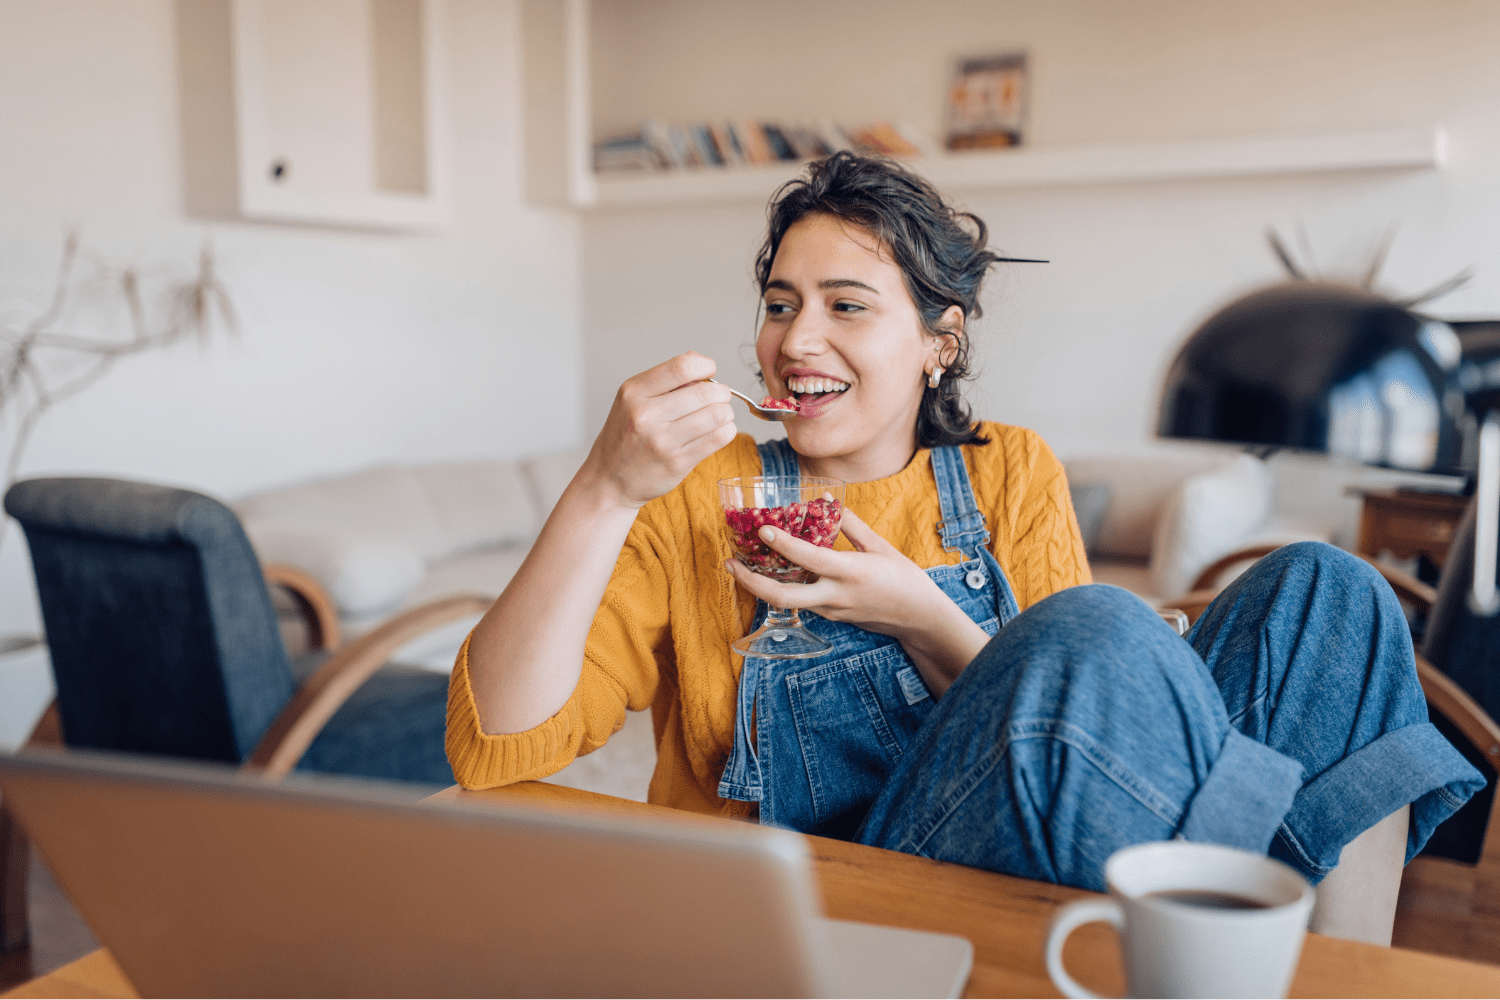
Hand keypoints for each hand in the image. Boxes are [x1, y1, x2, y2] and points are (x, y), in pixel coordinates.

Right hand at [581, 352, 737, 509]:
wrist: (609, 479)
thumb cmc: (624, 436)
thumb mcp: (632, 399)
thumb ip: (665, 380)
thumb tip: (700, 362)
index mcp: (635, 392)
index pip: (682, 367)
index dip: (705, 365)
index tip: (709, 371)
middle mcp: (646, 415)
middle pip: (705, 392)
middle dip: (721, 392)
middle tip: (719, 396)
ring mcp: (663, 441)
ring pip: (717, 415)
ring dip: (726, 412)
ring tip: (719, 415)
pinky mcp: (677, 463)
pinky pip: (718, 438)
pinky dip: (727, 430)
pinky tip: (718, 430)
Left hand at [722, 508, 990, 693]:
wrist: (918, 618)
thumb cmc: (903, 579)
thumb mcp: (880, 546)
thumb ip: (850, 525)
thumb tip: (824, 500)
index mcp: (851, 573)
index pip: (810, 559)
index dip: (785, 544)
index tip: (764, 528)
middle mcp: (835, 596)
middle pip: (783, 597)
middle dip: (751, 583)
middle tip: (730, 564)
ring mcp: (830, 610)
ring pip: (787, 602)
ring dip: (760, 586)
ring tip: (741, 565)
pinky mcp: (830, 617)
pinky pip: (800, 601)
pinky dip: (782, 586)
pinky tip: (773, 571)